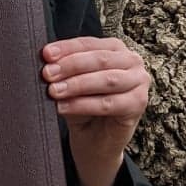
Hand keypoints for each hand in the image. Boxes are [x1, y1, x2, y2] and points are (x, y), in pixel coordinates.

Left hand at [41, 37, 150, 185]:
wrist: (95, 141)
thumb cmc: (84, 107)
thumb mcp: (70, 84)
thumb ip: (64, 71)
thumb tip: (47, 63)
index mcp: (114, 48)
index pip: (88, 43)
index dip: (66, 48)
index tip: (46, 54)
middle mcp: (131, 61)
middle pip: (99, 59)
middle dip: (70, 66)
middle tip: (47, 74)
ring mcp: (139, 82)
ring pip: (106, 80)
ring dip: (77, 84)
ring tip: (54, 91)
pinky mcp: (138, 104)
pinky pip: (109, 103)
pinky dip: (84, 104)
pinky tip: (64, 107)